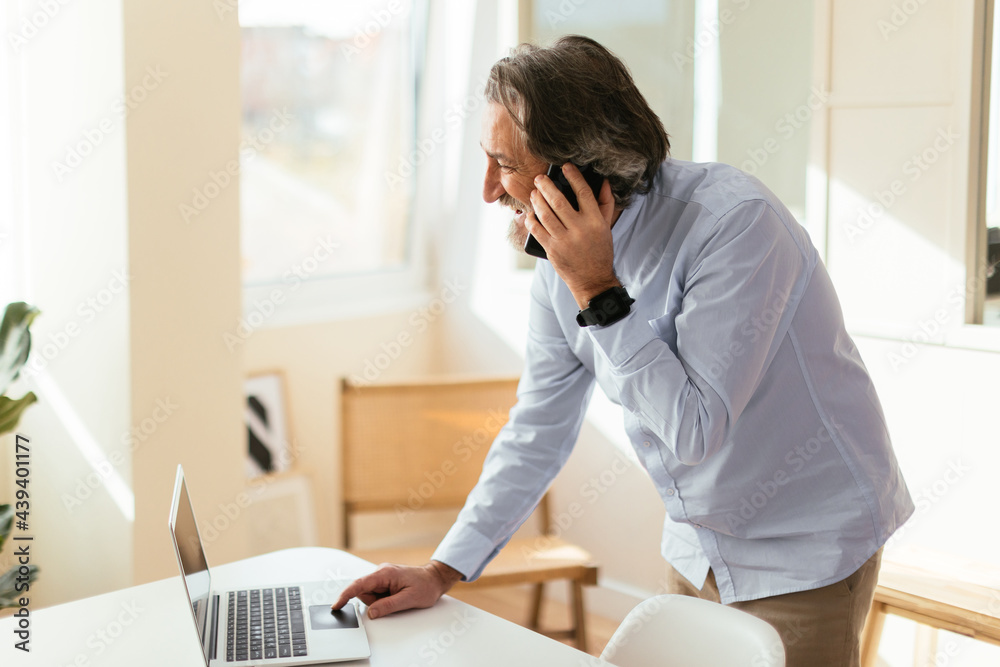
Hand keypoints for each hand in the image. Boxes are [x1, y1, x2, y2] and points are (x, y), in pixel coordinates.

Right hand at [331, 561, 462, 619]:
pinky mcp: (385, 580)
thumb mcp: (408, 599)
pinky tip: (396, 596)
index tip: (337, 605)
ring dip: (380, 601)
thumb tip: (371, 613)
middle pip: (364, 592)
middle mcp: (381, 572)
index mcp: (385, 573)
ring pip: (370, 595)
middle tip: (394, 602)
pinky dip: (383, 599)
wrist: (435, 579)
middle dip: (374, 602)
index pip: (359, 584)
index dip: (346, 595)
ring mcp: (383, 576)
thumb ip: (388, 606)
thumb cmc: (425, 586)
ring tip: (398, 598)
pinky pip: (377, 593)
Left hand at [527, 163, 620, 307]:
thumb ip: (606, 203)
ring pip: (546, 214)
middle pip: (559, 201)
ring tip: (534, 193)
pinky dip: (532, 220)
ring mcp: (564, 240)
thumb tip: (603, 181)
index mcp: (595, 221)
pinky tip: (531, 213)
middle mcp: (579, 229)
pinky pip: (538, 230)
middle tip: (539, 178)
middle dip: (546, 186)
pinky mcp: (552, 250)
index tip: (565, 167)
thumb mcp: (606, 226)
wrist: (593, 279)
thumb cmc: (600, 250)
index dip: (573, 177)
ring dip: (537, 201)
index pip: (583, 192)